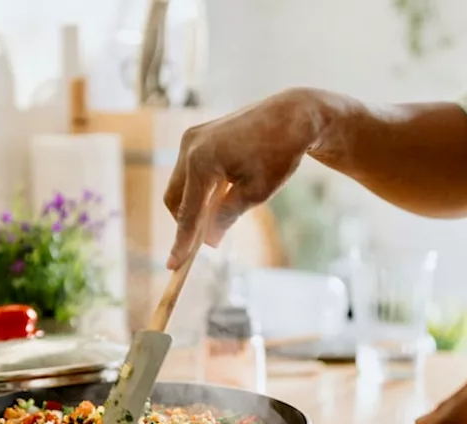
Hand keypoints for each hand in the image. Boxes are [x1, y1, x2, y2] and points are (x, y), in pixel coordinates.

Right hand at [163, 88, 341, 268]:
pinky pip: (189, 170)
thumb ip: (226, 217)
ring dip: (193, 203)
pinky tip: (221, 194)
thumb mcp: (256, 193)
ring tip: (218, 216)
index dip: (181, 242)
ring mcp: (191, 138)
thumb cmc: (279, 154)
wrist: (292, 115)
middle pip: (174, 198)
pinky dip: (199, 187)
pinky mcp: (198, 135)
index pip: (188, 212)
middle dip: (185, 221)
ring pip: (180, 184)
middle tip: (201, 243)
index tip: (174, 266)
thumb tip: (208, 241)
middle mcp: (190, 147)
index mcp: (202, 162)